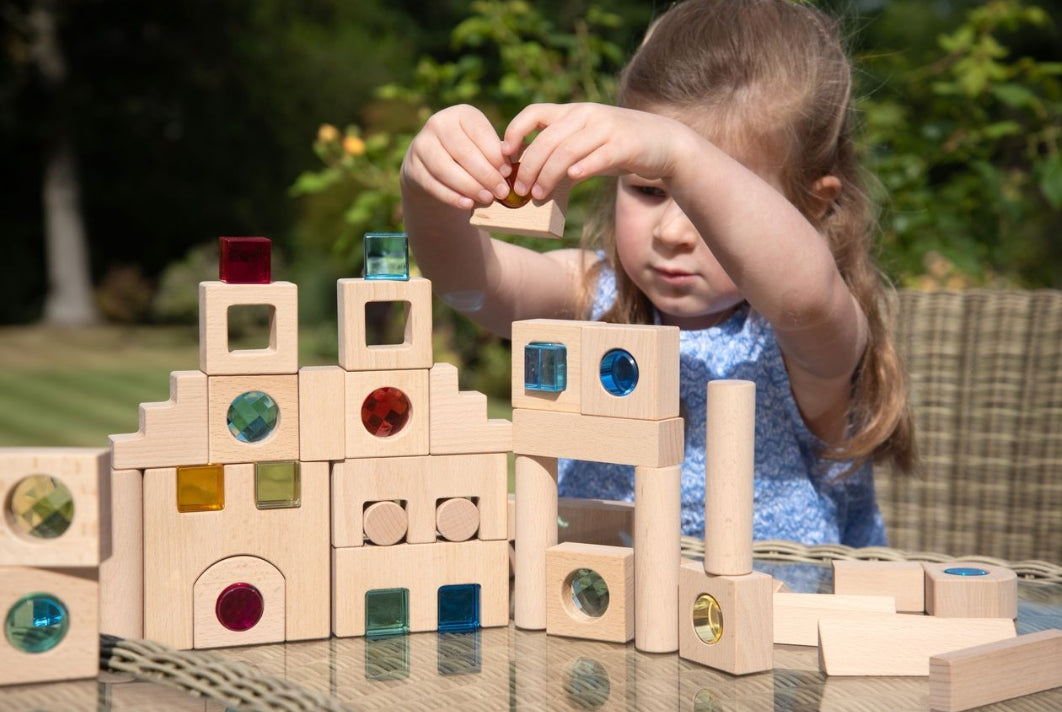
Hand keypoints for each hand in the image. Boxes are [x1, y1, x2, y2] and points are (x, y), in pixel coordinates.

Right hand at [401, 105, 512, 209]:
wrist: (433, 166)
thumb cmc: (470, 156)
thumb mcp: (484, 147)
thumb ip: (498, 153)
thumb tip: (515, 164)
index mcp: (461, 114)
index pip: (479, 132)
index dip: (495, 154)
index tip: (508, 172)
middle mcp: (438, 123)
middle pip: (463, 152)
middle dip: (485, 174)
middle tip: (501, 192)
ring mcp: (422, 145)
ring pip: (446, 168)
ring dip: (469, 186)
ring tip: (487, 199)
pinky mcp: (413, 167)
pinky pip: (433, 184)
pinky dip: (452, 196)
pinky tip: (467, 204)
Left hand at [502, 103, 690, 199]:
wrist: (665, 142)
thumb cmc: (620, 148)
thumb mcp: (587, 145)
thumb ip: (561, 157)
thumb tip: (531, 182)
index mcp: (573, 112)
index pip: (534, 112)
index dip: (515, 131)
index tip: (504, 155)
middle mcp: (587, 115)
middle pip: (547, 139)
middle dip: (529, 166)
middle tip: (520, 190)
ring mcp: (606, 128)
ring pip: (568, 150)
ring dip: (548, 174)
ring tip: (538, 195)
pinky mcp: (625, 144)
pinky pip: (598, 156)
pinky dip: (582, 167)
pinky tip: (571, 180)